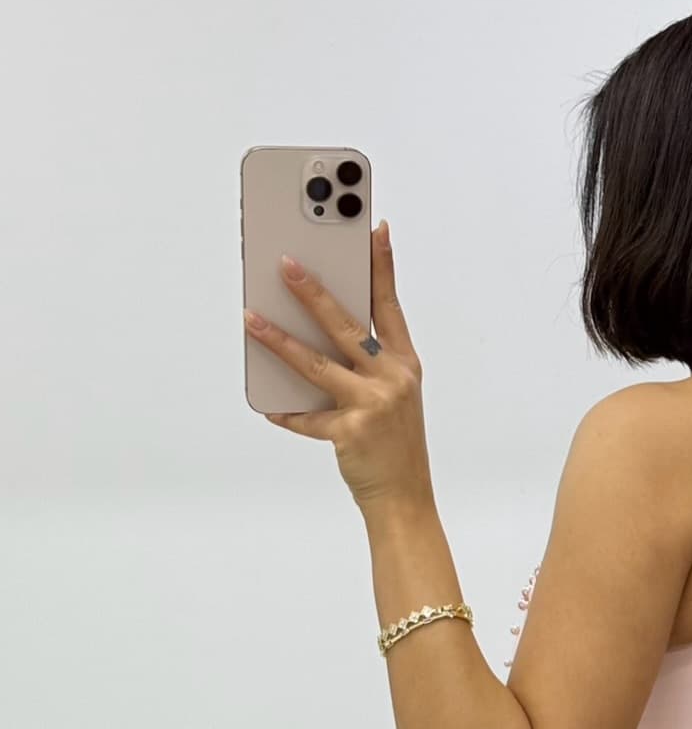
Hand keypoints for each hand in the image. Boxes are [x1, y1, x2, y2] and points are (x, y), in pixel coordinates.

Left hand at [246, 221, 433, 514]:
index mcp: (403, 363)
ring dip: (279, 339)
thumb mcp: (392, 395)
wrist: (405, 498)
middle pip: (346, 324)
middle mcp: (392, 377)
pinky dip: (287, 413)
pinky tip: (269, 407)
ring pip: (317, 363)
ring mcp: (373, 404)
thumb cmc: (393, 443)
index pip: (390, 304)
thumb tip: (313, 333)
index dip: (382, 266)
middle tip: (286, 263)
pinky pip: (308, 417)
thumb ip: (363, 363)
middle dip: (313, 291)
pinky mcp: (351, 432)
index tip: (375, 229)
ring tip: (250, 318)